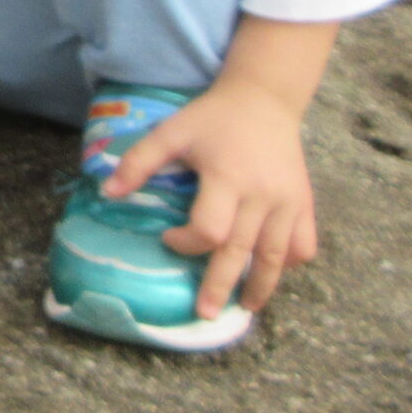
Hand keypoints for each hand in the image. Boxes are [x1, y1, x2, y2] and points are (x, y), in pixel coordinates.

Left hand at [104, 76, 318, 316]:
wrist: (264, 99)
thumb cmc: (212, 119)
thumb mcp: (171, 132)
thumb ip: (138, 161)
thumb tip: (106, 193)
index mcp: (227, 177)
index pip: (210, 229)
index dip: (187, 242)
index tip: (169, 238)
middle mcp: (262, 195)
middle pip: (242, 251)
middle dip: (222, 285)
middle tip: (206, 313)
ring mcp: (288, 201)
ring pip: (277, 255)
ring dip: (261, 285)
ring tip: (245, 308)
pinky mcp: (305, 202)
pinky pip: (303, 243)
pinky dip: (290, 261)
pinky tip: (272, 271)